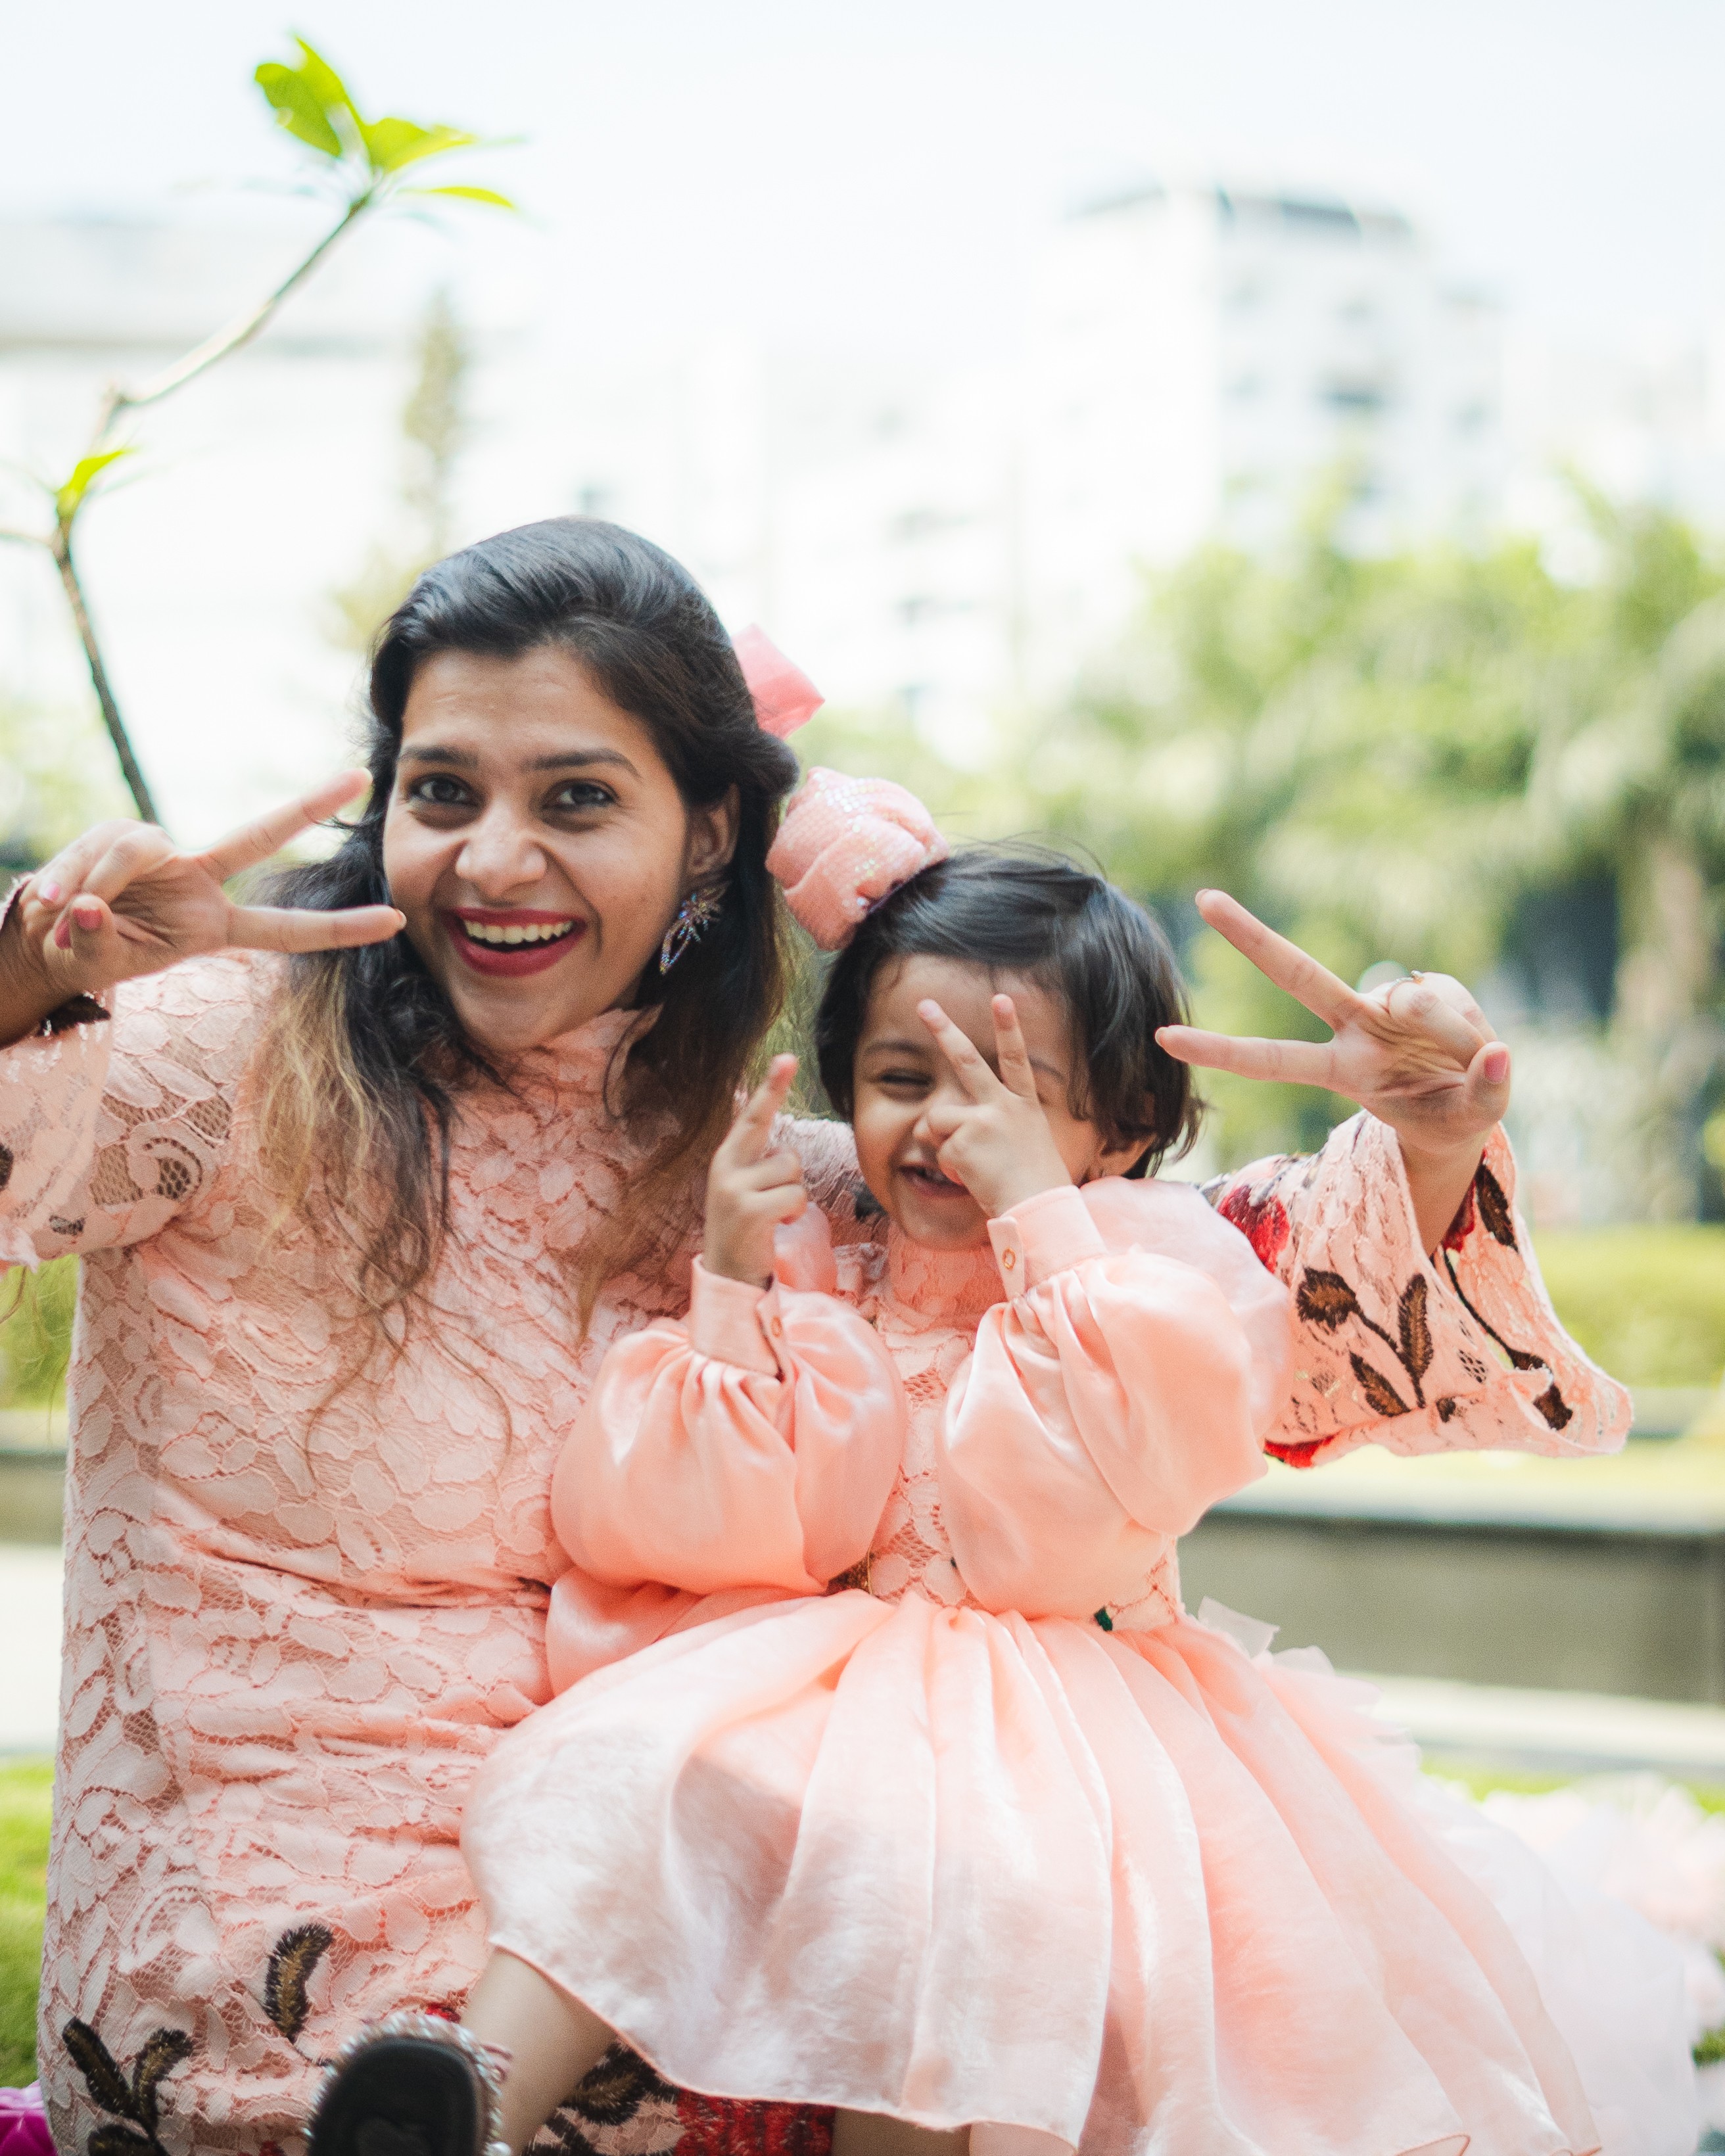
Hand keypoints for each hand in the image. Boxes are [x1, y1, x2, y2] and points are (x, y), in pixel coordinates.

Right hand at [2, 773, 403, 1028]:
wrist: (48, 936)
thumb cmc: (88, 954)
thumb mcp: (97, 959)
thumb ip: (98, 938)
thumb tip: (89, 904)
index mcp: (213, 926)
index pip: (287, 929)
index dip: (340, 928)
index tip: (398, 920)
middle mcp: (199, 880)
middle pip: (259, 837)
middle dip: (309, 805)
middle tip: (360, 776)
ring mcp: (164, 852)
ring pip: (137, 849)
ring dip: (96, 885)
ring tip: (63, 917)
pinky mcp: (123, 833)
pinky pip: (102, 847)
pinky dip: (71, 875)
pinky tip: (50, 899)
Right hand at [704, 1055, 808, 1285]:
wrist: (728, 1277)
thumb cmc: (746, 1231)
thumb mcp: (745, 1191)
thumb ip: (758, 1165)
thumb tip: (782, 1149)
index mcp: (726, 1159)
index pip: (750, 1116)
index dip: (769, 1086)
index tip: (785, 1058)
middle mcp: (725, 1167)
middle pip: (766, 1129)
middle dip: (777, 1107)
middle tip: (786, 1063)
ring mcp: (734, 1188)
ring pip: (791, 1170)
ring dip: (794, 1194)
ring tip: (774, 1214)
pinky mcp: (749, 1210)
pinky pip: (795, 1196)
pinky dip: (795, 1213)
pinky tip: (777, 1225)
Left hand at [915, 994, 1073, 1216]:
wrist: (1039, 1208)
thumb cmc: (1035, 1187)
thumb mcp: (1027, 1146)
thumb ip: (997, 1129)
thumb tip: (953, 1133)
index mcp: (1024, 1106)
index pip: (1016, 1060)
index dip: (1009, 1027)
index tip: (1002, 998)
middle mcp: (1004, 1106)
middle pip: (967, 1059)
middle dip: (943, 1029)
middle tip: (925, 1005)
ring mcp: (984, 1119)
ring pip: (937, 1119)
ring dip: (942, 1144)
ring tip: (973, 1165)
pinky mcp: (965, 1138)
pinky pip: (939, 1151)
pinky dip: (950, 1168)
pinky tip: (974, 1178)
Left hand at [1155, 891, 1507, 1248]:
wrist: (1475, 1099)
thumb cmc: (1455, 1114)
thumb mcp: (1474, 1117)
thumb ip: (1483, 1089)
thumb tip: (1497, 1053)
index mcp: (1342, 1069)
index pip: (1272, 1060)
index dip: (1220, 1050)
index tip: (1161, 1037)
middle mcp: (1353, 1026)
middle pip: (1297, 973)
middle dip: (1250, 935)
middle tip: (1202, 897)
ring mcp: (1388, 1003)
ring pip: (1416, 999)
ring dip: (1454, 1031)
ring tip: (1471, 1062)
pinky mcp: (1429, 983)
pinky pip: (1451, 993)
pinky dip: (1471, 1022)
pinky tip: (1473, 1038)